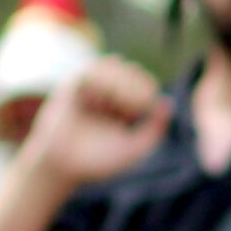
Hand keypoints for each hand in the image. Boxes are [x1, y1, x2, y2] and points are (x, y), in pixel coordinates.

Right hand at [25, 57, 170, 188]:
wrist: (63, 166)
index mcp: (127, 107)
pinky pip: (91, 70)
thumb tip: (167, 102)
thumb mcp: (134, 149)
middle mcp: (110, 94)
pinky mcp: (72, 86)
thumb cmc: (99, 161)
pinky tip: (97, 99)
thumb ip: (155, 130)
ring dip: (120, 82)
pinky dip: (101, 80)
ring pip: (113, 64)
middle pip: (133, 70)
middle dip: (136, 86)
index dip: (148, 91)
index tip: (139, 113)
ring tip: (115, 103)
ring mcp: (91, 88)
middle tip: (128, 109)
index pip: (146, 84)